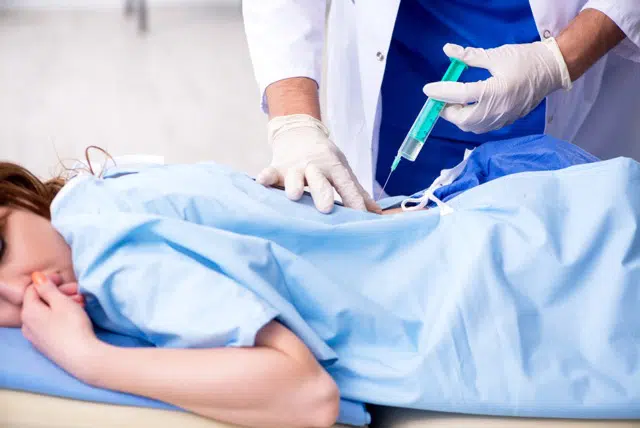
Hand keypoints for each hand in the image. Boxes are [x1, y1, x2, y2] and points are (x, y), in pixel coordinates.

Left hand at [21, 273, 99, 380]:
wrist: (82, 357)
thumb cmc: (73, 327)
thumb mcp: (62, 302)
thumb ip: (48, 288)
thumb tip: (36, 277)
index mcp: (28, 312)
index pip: (32, 289)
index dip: (48, 281)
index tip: (63, 278)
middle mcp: (27, 325)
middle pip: (40, 301)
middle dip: (59, 293)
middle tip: (78, 291)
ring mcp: (36, 337)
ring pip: (46, 313)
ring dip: (62, 304)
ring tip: (81, 303)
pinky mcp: (46, 345)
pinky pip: (49, 325)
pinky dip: (61, 316)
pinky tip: (75, 315)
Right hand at [257, 114, 380, 213]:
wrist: (299, 134)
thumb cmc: (325, 159)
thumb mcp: (342, 171)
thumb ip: (356, 192)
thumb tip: (377, 213)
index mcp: (334, 169)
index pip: (346, 186)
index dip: (354, 200)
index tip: (361, 216)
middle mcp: (315, 168)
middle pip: (320, 181)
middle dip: (322, 193)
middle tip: (326, 208)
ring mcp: (295, 168)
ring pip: (294, 177)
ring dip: (294, 185)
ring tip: (294, 195)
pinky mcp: (277, 168)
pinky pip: (271, 173)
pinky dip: (266, 177)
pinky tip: (262, 182)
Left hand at [423, 38, 571, 133]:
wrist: (552, 70)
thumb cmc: (525, 59)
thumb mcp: (496, 55)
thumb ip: (469, 56)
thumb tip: (448, 50)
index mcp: (495, 91)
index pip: (461, 95)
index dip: (441, 92)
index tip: (428, 89)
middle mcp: (498, 109)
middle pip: (463, 119)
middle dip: (448, 111)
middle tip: (441, 99)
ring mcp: (503, 118)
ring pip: (472, 127)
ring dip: (458, 118)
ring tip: (453, 103)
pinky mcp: (506, 121)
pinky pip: (482, 127)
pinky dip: (470, 121)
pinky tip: (468, 109)